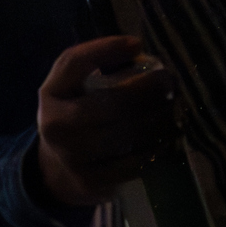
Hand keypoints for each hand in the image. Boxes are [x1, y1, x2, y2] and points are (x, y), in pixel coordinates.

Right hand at [34, 36, 177, 207]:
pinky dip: (156, 148)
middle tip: (171, 83)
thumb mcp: (72, 84)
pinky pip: (133, 162)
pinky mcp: (91, 182)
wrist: (58, 169)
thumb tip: (136, 47)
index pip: (74, 63)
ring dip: (159, 119)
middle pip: (112, 103)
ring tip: (174, 108)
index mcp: (51, 95)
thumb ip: (95, 59)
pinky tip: (168, 136)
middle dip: (149, 91)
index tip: (138, 45)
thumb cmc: (75, 113)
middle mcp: (56, 126)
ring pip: (127, 135)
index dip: (107, 50)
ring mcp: (72, 157)